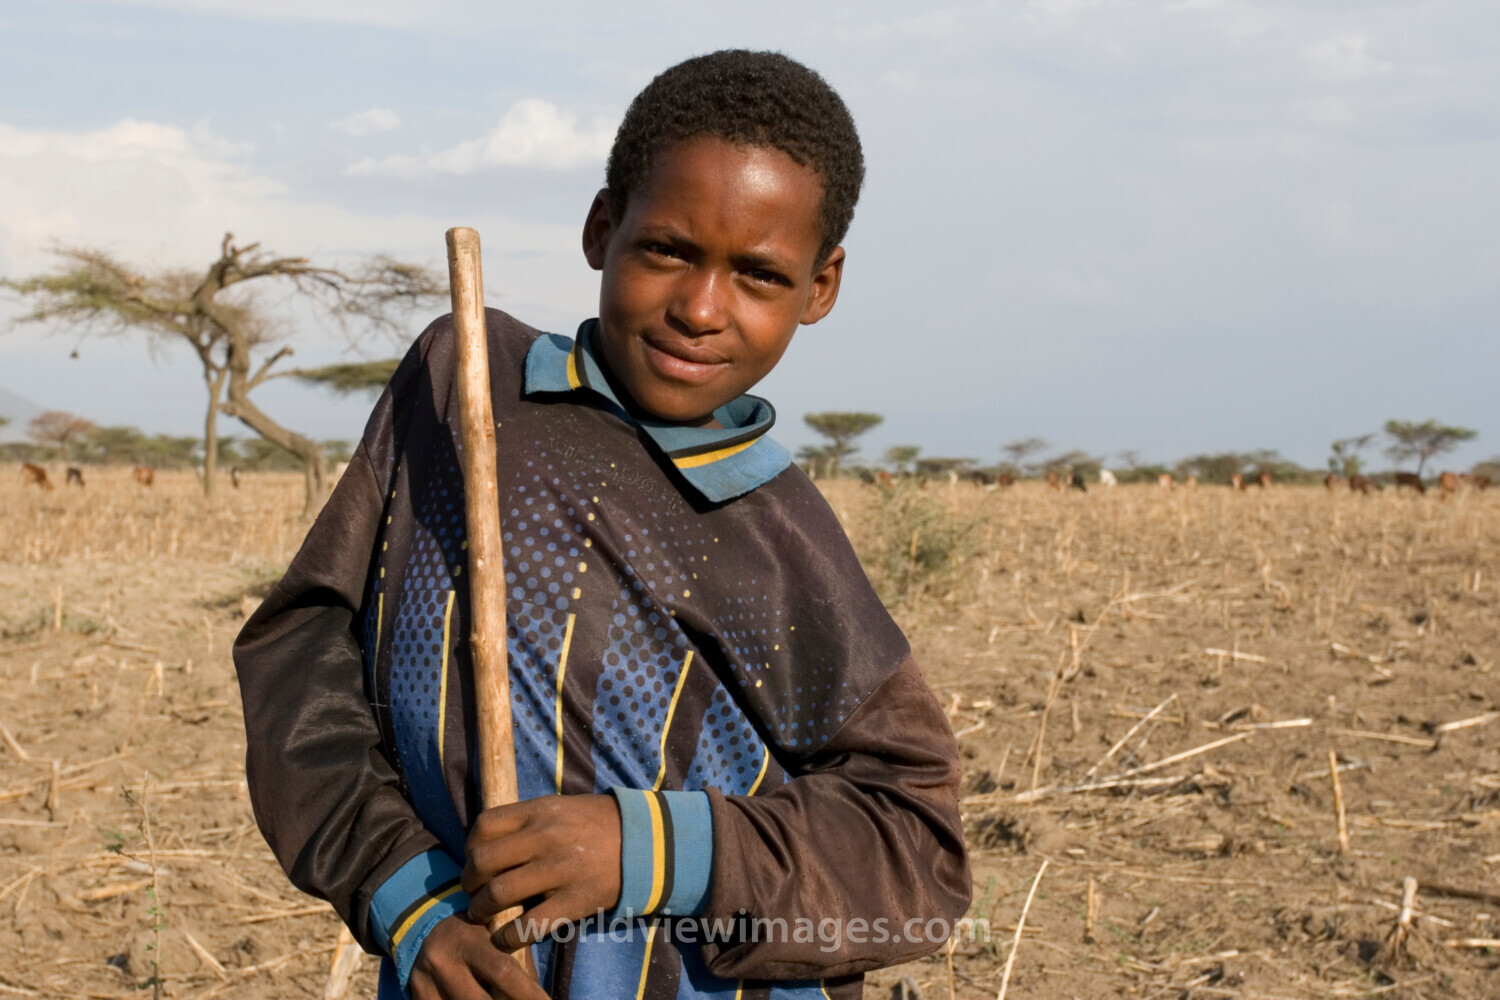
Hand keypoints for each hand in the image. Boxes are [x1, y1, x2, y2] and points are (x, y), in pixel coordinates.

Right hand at [409, 913, 548, 999]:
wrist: (426, 929)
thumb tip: (538, 992)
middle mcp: (441, 961)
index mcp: (466, 939)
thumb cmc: (474, 932)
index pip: (503, 972)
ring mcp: (424, 983)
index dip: (528, 994)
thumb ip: (511, 954)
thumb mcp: (492, 931)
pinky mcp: (418, 997)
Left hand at [463, 794, 622, 950]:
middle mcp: (545, 837)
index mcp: (540, 811)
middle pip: (483, 861)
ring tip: (482, 914)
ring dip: (481, 909)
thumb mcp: (562, 808)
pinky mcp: (574, 900)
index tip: (474, 860)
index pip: (485, 825)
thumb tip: (490, 841)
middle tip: (473, 892)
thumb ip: (528, 821)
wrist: (648, 841)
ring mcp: (559, 869)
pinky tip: (505, 938)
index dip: (470, 846)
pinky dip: (508, 937)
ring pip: (498, 893)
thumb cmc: (600, 823)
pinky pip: (529, 925)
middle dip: (469, 882)